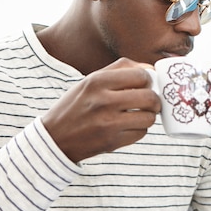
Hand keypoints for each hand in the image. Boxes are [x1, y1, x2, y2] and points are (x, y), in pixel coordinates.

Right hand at [42, 58, 160, 162]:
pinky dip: (139, 130)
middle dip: (155, 100)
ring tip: (139, 114)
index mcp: (97, 81)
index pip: (141, 75)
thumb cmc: (77, 105)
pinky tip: (128, 126)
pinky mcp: (112, 142)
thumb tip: (150, 68)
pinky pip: (141, 133)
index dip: (149, 80)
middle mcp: (102, 101)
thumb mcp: (91, 80)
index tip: (146, 85)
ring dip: (148, 116)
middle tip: (150, 102)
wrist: (55, 137)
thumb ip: (120, 69)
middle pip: (149, 97)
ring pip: (149, 117)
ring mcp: (108, 123)